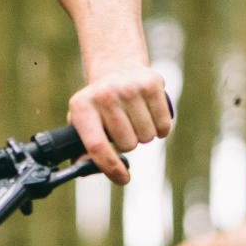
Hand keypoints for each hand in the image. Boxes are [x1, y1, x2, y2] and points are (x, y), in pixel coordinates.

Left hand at [68, 67, 172, 185]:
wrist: (117, 67)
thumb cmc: (100, 107)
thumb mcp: (84, 124)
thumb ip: (83, 151)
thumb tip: (84, 170)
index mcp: (82, 107)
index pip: (97, 147)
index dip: (111, 168)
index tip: (123, 178)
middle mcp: (105, 94)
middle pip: (127, 144)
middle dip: (128, 143)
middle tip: (124, 128)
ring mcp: (129, 87)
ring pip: (146, 136)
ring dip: (144, 135)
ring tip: (135, 120)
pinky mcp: (151, 84)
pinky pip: (163, 125)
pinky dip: (160, 128)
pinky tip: (150, 116)